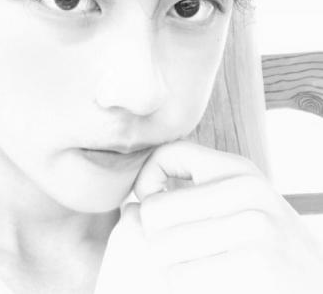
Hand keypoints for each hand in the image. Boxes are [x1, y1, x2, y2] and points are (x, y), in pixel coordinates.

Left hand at [95, 141, 322, 293]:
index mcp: (239, 170)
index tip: (153, 201)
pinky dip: (183, 284)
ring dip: (167, 263)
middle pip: (154, 211)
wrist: (314, 282)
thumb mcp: (238, 201)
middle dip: (154, 233)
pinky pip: (180, 277)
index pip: (166, 155)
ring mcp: (255, 229)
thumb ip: (193, 189)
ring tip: (192, 265)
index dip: (146, 180)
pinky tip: (205, 282)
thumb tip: (133, 206)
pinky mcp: (256, 268)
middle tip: (174, 246)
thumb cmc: (263, 243)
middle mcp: (248, 192)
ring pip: (161, 247)